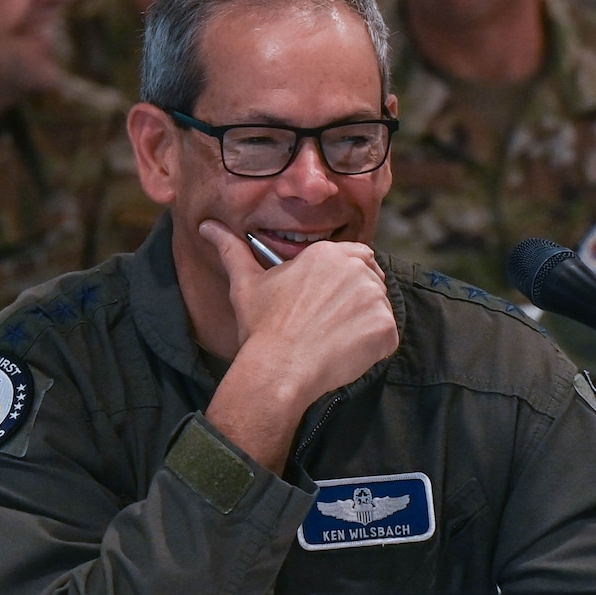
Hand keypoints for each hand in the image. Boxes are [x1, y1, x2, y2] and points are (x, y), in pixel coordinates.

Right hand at [199, 221, 398, 471]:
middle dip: (357, 299)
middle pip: (373, 280)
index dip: (347, 277)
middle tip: (331, 323)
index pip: (358, 256)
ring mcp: (376, 300)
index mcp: (328, 254)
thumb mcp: (245, 283)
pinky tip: (345, 354)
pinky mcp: (387, 330)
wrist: (278, 368)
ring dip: (364, 323)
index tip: (331, 298)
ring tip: (333, 339)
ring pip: (380, 308)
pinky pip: (387, 336)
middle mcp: (357, 270)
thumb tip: (208, 226)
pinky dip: (372, 347)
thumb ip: (232, 249)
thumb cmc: (262, 327)